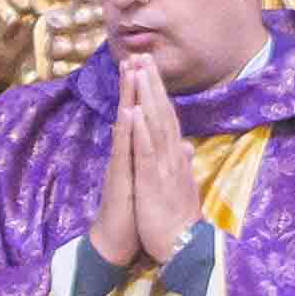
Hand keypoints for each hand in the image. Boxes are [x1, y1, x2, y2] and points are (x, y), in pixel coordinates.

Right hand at [89, 62, 151, 267]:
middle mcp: (127, 153)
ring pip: (125, 124)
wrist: (116, 241)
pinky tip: (127, 113)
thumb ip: (161, 160)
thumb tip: (178, 145)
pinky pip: (122, 151)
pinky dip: (126, 131)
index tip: (151, 67)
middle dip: (135, 83)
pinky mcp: (118, 177)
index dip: (149, 92)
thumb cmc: (133, 213)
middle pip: (132, 111)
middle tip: (137, 54)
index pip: (145, 117)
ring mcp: (121, 163)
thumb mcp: (150, 183)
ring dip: (127, 96)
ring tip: (129, 70)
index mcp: (139, 154)